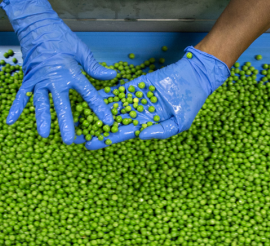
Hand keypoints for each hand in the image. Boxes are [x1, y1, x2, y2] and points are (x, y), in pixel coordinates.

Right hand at [1, 0, 115, 144]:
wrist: (38, 26)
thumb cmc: (61, 38)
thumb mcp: (81, 50)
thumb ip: (95, 67)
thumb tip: (112, 76)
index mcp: (71, 72)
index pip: (88, 93)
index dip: (99, 107)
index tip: (107, 121)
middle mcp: (54, 78)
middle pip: (61, 104)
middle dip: (65, 123)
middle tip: (69, 140)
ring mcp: (39, 80)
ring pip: (40, 103)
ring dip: (41, 119)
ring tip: (44, 134)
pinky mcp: (28, 79)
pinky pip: (20, 95)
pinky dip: (15, 108)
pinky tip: (11, 121)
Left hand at [85, 46, 229, 149]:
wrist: (194, 76)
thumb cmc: (190, 102)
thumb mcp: (179, 123)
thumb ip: (159, 131)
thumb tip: (139, 136)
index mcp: (145, 125)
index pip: (121, 134)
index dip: (105, 140)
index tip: (89, 145)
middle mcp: (137, 114)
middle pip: (110, 122)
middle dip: (94, 127)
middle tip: (75, 132)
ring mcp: (134, 99)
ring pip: (111, 107)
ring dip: (95, 110)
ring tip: (77, 114)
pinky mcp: (135, 85)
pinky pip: (117, 90)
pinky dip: (105, 94)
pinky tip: (90, 96)